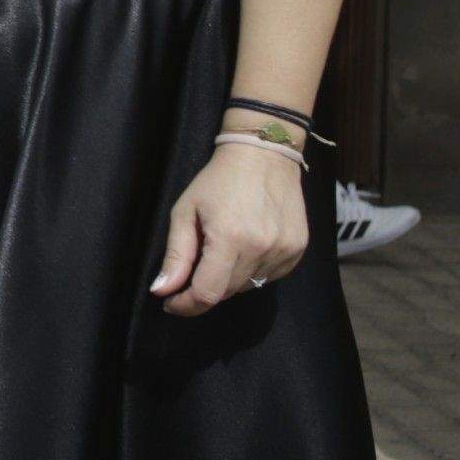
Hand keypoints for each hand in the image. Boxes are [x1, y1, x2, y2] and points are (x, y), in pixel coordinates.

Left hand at [149, 143, 308, 316]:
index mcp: (230, 238)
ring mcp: (284, 251)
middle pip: (226, 293)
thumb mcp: (185, 211)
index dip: (185, 305)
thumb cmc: (218, 180)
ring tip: (222, 249)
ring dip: (228, 280)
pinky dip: (251, 271)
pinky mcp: (297, 250)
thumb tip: (161, 291)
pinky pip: (268, 277)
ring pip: (247, 287)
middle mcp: (261, 249)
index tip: (171, 302)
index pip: (207, 293)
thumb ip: (176, 255)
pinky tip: (245, 247)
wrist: (264, 154)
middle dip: (204, 289)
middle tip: (193, 269)